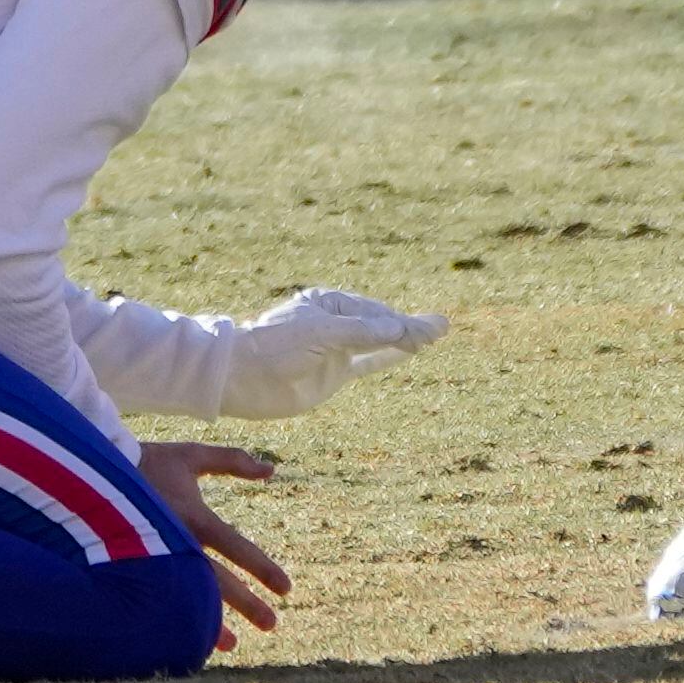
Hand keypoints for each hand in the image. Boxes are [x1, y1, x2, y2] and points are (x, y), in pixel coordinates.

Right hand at [136, 439, 288, 650]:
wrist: (89, 476)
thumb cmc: (148, 462)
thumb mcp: (190, 456)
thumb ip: (232, 461)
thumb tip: (271, 470)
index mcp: (193, 516)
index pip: (236, 546)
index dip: (262, 568)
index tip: (286, 588)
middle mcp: (176, 542)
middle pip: (216, 580)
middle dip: (246, 604)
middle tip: (272, 624)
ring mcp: (154, 559)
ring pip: (188, 597)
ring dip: (211, 623)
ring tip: (234, 645)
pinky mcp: (133, 570)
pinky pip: (161, 600)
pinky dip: (175, 619)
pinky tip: (189, 639)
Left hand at [213, 286, 448, 417]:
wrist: (241, 379)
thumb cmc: (275, 347)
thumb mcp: (320, 334)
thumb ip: (362, 332)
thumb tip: (401, 328)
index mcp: (329, 303)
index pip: (375, 312)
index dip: (401, 322)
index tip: (426, 331)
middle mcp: (336, 323)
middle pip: (382, 324)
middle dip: (410, 326)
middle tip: (442, 328)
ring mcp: (337, 349)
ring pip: (381, 342)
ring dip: (407, 339)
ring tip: (439, 331)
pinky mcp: (335, 373)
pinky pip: (370, 362)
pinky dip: (390, 357)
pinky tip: (411, 351)